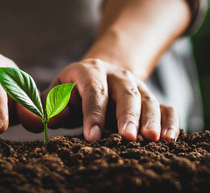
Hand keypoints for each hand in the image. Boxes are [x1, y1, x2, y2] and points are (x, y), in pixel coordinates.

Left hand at [39, 58, 179, 141]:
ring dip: (151, 119)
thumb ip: (44, 106)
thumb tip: (37, 120)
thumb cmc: (71, 92)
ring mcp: (136, 85)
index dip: (93, 111)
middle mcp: (116, 75)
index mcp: (88, 70)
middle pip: (125, 92)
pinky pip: (166, 106)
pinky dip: (171, 121)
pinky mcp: (151, 98)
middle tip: (128, 138)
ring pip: (148, 99)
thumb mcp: (55, 94)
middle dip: (127, 115)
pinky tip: (172, 139)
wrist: (98, 76)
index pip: (92, 89)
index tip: (91, 136)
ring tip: (153, 140)